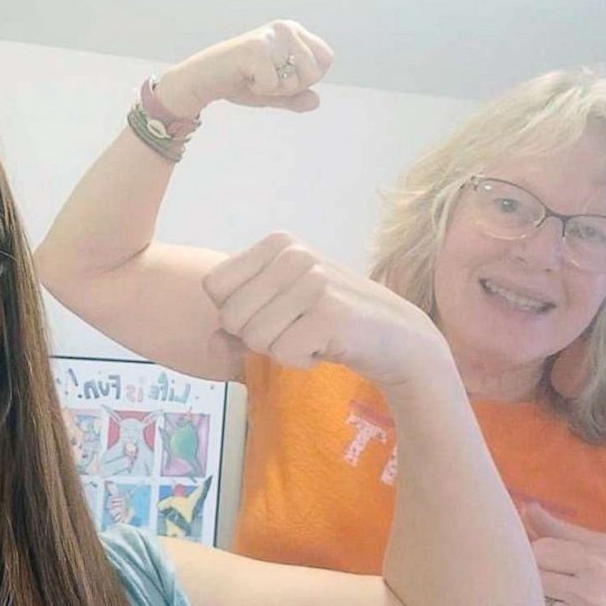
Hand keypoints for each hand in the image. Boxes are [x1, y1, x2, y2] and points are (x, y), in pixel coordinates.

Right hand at [154, 20, 333, 117]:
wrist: (206, 80)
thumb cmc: (240, 82)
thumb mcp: (273, 93)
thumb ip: (296, 97)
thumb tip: (316, 101)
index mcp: (295, 32)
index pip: (326, 60)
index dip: (307, 78)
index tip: (281, 77)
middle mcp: (286, 28)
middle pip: (315, 72)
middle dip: (291, 87)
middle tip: (265, 78)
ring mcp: (271, 37)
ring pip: (294, 81)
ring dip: (274, 89)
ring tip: (254, 77)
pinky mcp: (256, 49)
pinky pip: (273, 86)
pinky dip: (259, 91)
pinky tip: (245, 78)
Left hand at [203, 232, 447, 385]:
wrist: (395, 337)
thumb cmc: (328, 324)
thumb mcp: (278, 317)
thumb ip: (236, 330)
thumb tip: (210, 343)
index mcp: (277, 243)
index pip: (214, 286)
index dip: (235, 312)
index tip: (272, 313)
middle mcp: (295, 254)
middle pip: (230, 316)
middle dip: (256, 337)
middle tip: (295, 329)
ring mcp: (314, 281)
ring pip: (255, 338)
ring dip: (281, 350)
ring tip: (312, 336)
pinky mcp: (330, 313)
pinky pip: (283, 353)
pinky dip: (301, 361)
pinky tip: (326, 346)